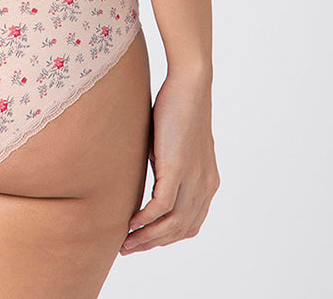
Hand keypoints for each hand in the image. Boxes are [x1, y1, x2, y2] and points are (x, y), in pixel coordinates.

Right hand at [120, 70, 219, 254]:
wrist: (191, 84)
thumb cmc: (179, 107)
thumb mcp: (173, 145)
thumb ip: (167, 166)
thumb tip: (150, 178)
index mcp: (207, 182)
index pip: (189, 223)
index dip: (166, 237)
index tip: (144, 240)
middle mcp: (205, 186)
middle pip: (180, 230)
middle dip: (153, 243)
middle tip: (128, 248)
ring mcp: (193, 179)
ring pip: (171, 225)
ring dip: (146, 237)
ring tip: (125, 242)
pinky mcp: (178, 169)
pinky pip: (162, 207)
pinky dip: (146, 220)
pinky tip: (131, 223)